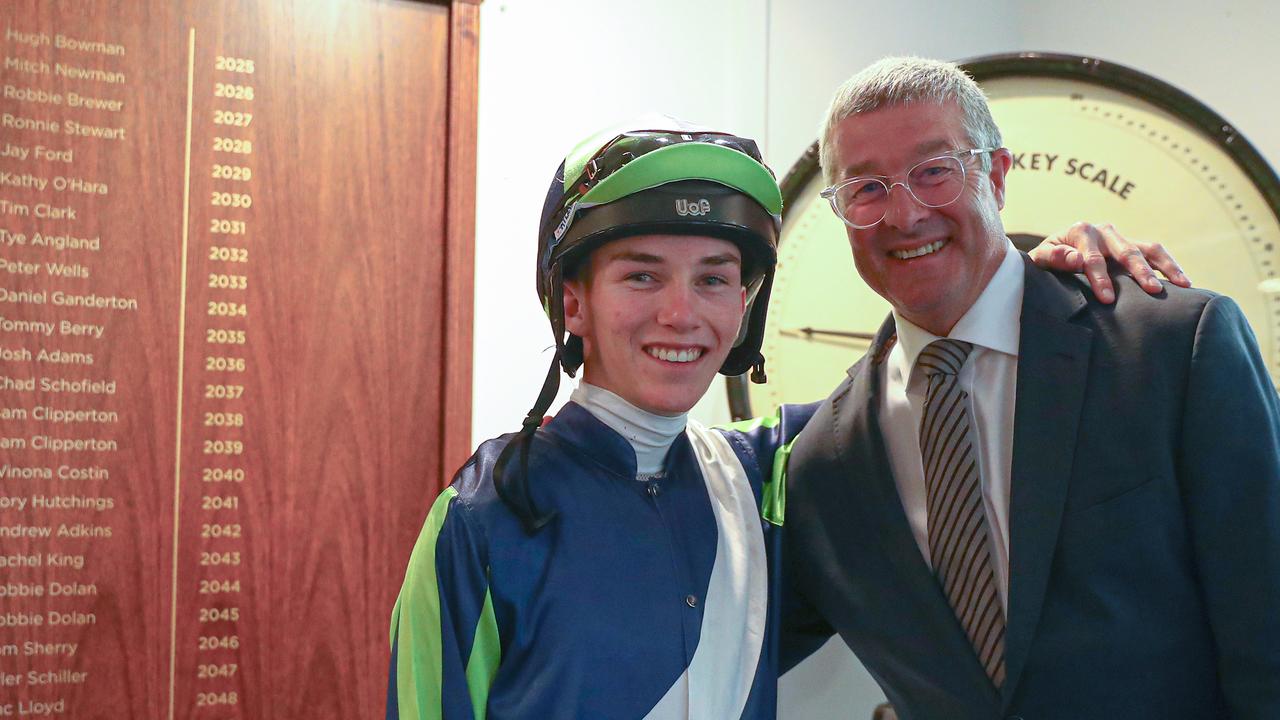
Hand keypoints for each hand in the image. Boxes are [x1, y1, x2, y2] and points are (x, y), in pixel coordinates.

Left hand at [1028, 222, 1191, 303]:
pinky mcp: (1133, 246)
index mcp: (1081, 231)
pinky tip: (1183, 283)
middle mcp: (1104, 231)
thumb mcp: (1040, 258)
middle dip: (1139, 272)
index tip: (1107, 298)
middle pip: (1125, 252)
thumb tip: (1076, 259)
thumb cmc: (1047, 260)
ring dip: (1165, 266)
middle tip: (1152, 291)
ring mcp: (1121, 238)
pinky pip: (1155, 253)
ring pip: (1148, 249)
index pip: (1092, 258)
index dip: (1100, 278)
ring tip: (1182, 285)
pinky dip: (1169, 266)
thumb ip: (1053, 257)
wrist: (1054, 252)